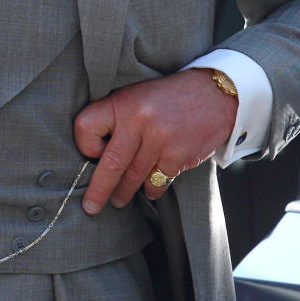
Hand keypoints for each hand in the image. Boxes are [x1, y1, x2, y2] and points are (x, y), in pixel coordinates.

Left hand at [73, 70, 237, 213]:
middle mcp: (139, 120)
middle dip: (98, 190)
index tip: (92, 154)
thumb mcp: (136, 96)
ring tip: (118, 200)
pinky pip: (156, 183)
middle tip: (90, 207)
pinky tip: (148, 189)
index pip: (86, 127)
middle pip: (110, 163)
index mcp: (123, 102)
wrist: (214, 93)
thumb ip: (116, 118)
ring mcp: (160, 139)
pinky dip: (151, 189)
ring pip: (133, 177)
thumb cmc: (167, 98)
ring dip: (123, 193)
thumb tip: (94, 156)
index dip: (85, 145)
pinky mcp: (179, 155)